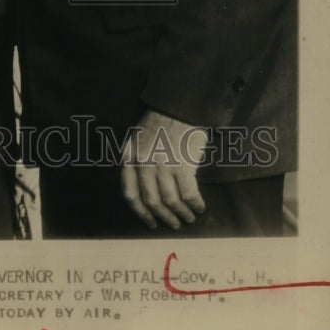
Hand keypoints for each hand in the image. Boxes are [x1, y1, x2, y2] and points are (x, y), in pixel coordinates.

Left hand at [121, 109, 206, 230]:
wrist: (178, 105)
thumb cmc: (160, 122)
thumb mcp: (137, 139)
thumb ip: (137, 162)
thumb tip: (146, 191)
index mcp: (130, 156)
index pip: (130, 194)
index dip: (141, 213)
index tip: (151, 223)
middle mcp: (143, 162)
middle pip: (151, 201)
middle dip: (164, 217)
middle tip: (175, 224)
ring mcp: (162, 164)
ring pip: (170, 201)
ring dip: (182, 214)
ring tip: (189, 217)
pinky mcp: (182, 164)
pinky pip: (188, 194)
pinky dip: (195, 205)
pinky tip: (199, 207)